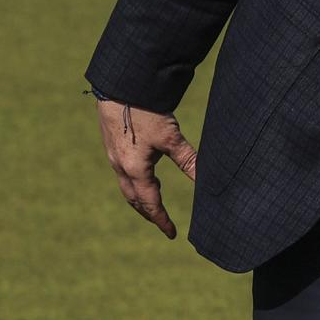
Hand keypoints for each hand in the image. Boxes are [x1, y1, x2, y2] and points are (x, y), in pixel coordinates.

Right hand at [96, 97, 197, 238]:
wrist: (118, 85)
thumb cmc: (144, 110)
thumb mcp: (170, 136)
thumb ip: (188, 160)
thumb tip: (207, 180)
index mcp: (135, 170)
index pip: (151, 204)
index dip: (162, 220)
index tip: (173, 233)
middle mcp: (120, 166)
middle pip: (135, 200)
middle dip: (149, 213)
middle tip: (163, 222)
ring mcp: (113, 155)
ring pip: (126, 186)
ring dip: (140, 199)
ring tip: (153, 203)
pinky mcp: (112, 142)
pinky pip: (122, 172)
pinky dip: (133, 181)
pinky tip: (142, 173)